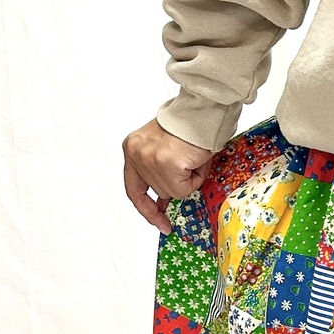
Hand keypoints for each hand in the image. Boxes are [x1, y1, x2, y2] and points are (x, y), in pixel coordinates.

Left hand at [123, 118, 214, 232]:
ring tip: (193, 157)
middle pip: (159, 191)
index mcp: (132, 148)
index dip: (146, 208)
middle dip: (177, 183)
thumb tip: (165, 203)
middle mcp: (136, 154)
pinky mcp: (167, 165)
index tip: (159, 221)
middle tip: (190, 165)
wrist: (201, 112)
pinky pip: (185, 188)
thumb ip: (159, 173)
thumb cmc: (188, 126)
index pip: (133, 189)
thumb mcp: (163, 148)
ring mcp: (150, 161)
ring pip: (173, 192)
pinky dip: (196, 177)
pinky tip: (196, 159)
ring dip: (189, 178)